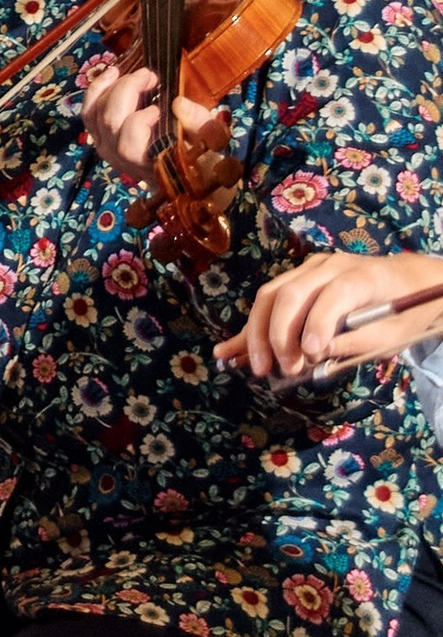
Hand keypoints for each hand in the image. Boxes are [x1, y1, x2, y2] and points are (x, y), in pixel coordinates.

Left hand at [79, 61, 227, 191]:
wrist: (183, 171)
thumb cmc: (200, 154)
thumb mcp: (211, 141)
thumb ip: (199, 124)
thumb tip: (179, 103)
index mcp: (150, 164)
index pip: (130, 146)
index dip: (139, 121)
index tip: (159, 107)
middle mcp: (122, 158)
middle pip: (111, 121)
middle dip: (127, 90)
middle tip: (150, 75)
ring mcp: (107, 148)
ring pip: (96, 113)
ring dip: (112, 86)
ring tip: (132, 72)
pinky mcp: (100, 137)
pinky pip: (89, 112)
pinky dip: (97, 90)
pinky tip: (112, 73)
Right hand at [218, 251, 442, 382]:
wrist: (408, 280)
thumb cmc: (406, 310)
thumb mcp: (394, 334)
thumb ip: (355, 342)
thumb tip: (314, 353)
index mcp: (361, 277)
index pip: (332, 297)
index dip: (318, 325)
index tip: (309, 357)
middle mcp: (329, 266)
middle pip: (289, 294)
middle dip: (277, 334)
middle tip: (279, 369)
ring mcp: (309, 268)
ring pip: (270, 295)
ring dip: (258, 333)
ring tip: (256, 365)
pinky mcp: (298, 276)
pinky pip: (269, 299)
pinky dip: (253, 327)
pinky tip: (228, 348)